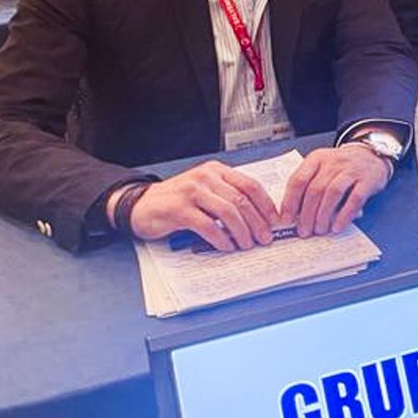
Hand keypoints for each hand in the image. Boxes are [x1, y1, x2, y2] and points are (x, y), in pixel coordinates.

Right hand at [126, 161, 277, 250]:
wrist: (142, 205)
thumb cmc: (178, 200)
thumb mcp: (206, 191)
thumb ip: (228, 196)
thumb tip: (259, 216)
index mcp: (216, 171)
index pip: (250, 185)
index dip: (266, 205)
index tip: (275, 221)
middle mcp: (205, 177)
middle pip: (242, 200)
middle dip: (257, 222)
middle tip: (264, 238)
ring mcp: (192, 192)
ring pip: (228, 212)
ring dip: (242, 232)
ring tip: (246, 244)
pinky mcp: (179, 209)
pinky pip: (207, 226)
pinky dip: (220, 238)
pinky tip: (226, 246)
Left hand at [280, 145, 391, 236]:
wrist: (371, 155)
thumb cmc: (342, 167)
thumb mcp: (322, 168)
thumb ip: (309, 185)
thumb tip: (295, 215)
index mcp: (316, 159)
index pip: (298, 180)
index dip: (290, 202)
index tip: (286, 220)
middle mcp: (333, 162)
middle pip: (315, 190)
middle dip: (307, 214)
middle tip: (304, 231)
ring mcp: (351, 170)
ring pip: (333, 194)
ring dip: (324, 215)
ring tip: (320, 230)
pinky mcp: (367, 180)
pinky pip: (354, 199)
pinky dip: (344, 215)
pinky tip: (338, 227)